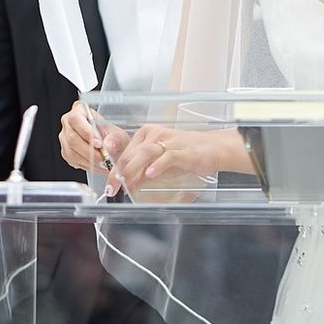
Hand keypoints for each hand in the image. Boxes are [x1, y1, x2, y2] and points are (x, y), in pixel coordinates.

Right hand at [58, 103, 126, 173]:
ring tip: (103, 163)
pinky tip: (97, 165)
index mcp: (79, 110)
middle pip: (72, 137)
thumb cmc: (112, 136)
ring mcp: (65, 138)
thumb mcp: (119, 134)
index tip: (99, 143)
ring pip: (71, 152)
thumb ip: (115, 138)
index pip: (76, 118)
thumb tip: (108, 145)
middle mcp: (68, 122)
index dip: (86, 132)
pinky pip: (73, 161)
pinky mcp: (66, 152)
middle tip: (103, 157)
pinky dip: (86, 165)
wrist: (112, 146)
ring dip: (89, 160)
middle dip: (89, 150)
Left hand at [108, 126, 247, 200]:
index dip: (114, 170)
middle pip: (132, 153)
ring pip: (145, 153)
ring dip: (133, 169)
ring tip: (125, 182)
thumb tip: (126, 185)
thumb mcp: (160, 165)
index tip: (110, 185)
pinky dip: (158, 166)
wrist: (213, 148)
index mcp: (146, 135)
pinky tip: (150, 174)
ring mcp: (169, 141)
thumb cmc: (185, 155)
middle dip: (120, 172)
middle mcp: (154, 135)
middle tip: (113, 187)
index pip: (125, 153)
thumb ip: (142, 173)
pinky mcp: (183, 149)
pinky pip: (168, 156)